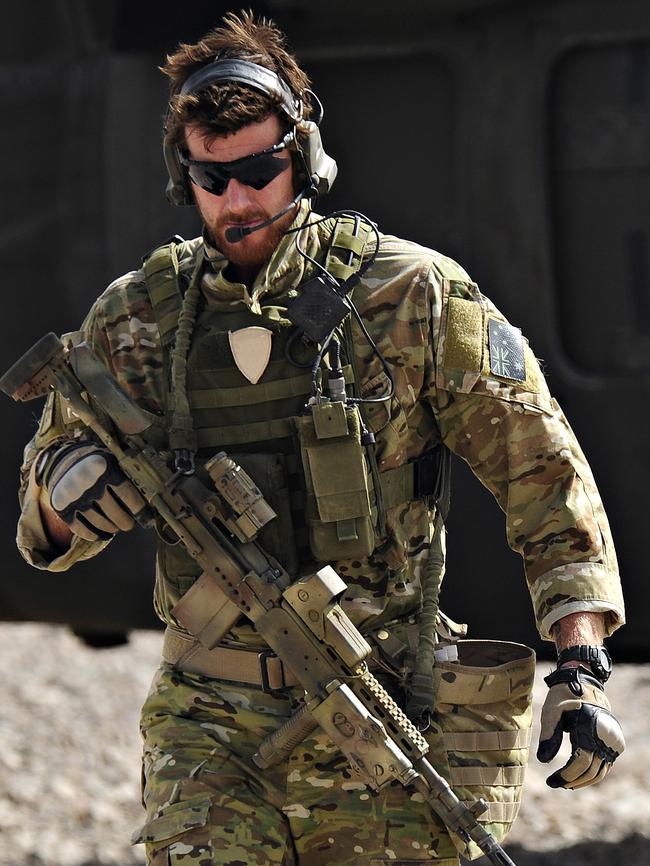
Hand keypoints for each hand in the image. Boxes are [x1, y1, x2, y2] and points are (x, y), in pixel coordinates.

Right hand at [41, 441, 145, 541]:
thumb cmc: (96, 463)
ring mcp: (74, 498)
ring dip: (111, 529)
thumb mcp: (112, 461)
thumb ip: (127, 475)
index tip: (145, 516)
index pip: (127, 494)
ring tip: (116, 527)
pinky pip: (82, 530)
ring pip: (100, 524)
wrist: (62, 460)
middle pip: (115, 514)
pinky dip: (93, 535)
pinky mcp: (63, 509)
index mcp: (104, 469)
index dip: (139, 509)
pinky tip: (101, 534)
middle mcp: (88, 484)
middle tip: (129, 524)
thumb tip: (150, 497)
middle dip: (125, 523)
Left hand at [537, 666, 624, 788]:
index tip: (550, 782)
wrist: (584, 683)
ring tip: (565, 783)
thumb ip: (548, 736)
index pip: (581, 762)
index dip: (566, 775)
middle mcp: (607, 736)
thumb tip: (543, 760)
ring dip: (583, 781)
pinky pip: (605, 765)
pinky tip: (577, 776)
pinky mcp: (615, 743)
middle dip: (572, 781)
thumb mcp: (551, 712)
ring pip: (600, 772)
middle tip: (555, 784)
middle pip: (591, 770)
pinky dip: (592, 773)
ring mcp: (614, 741)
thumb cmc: (563, 696)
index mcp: (591, 728)